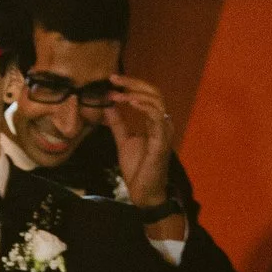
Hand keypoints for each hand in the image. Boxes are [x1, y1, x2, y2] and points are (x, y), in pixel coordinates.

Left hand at [102, 74, 177, 209]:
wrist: (144, 192)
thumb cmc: (138, 168)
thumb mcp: (123, 141)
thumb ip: (118, 124)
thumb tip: (107, 107)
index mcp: (155, 121)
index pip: (147, 95)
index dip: (131, 85)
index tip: (112, 80)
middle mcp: (162, 123)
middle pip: (154, 92)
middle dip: (134, 83)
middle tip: (114, 79)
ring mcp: (164, 131)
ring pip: (157, 101)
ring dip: (136, 94)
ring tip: (119, 93)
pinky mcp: (162, 142)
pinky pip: (157, 118)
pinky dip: (144, 107)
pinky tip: (131, 103)